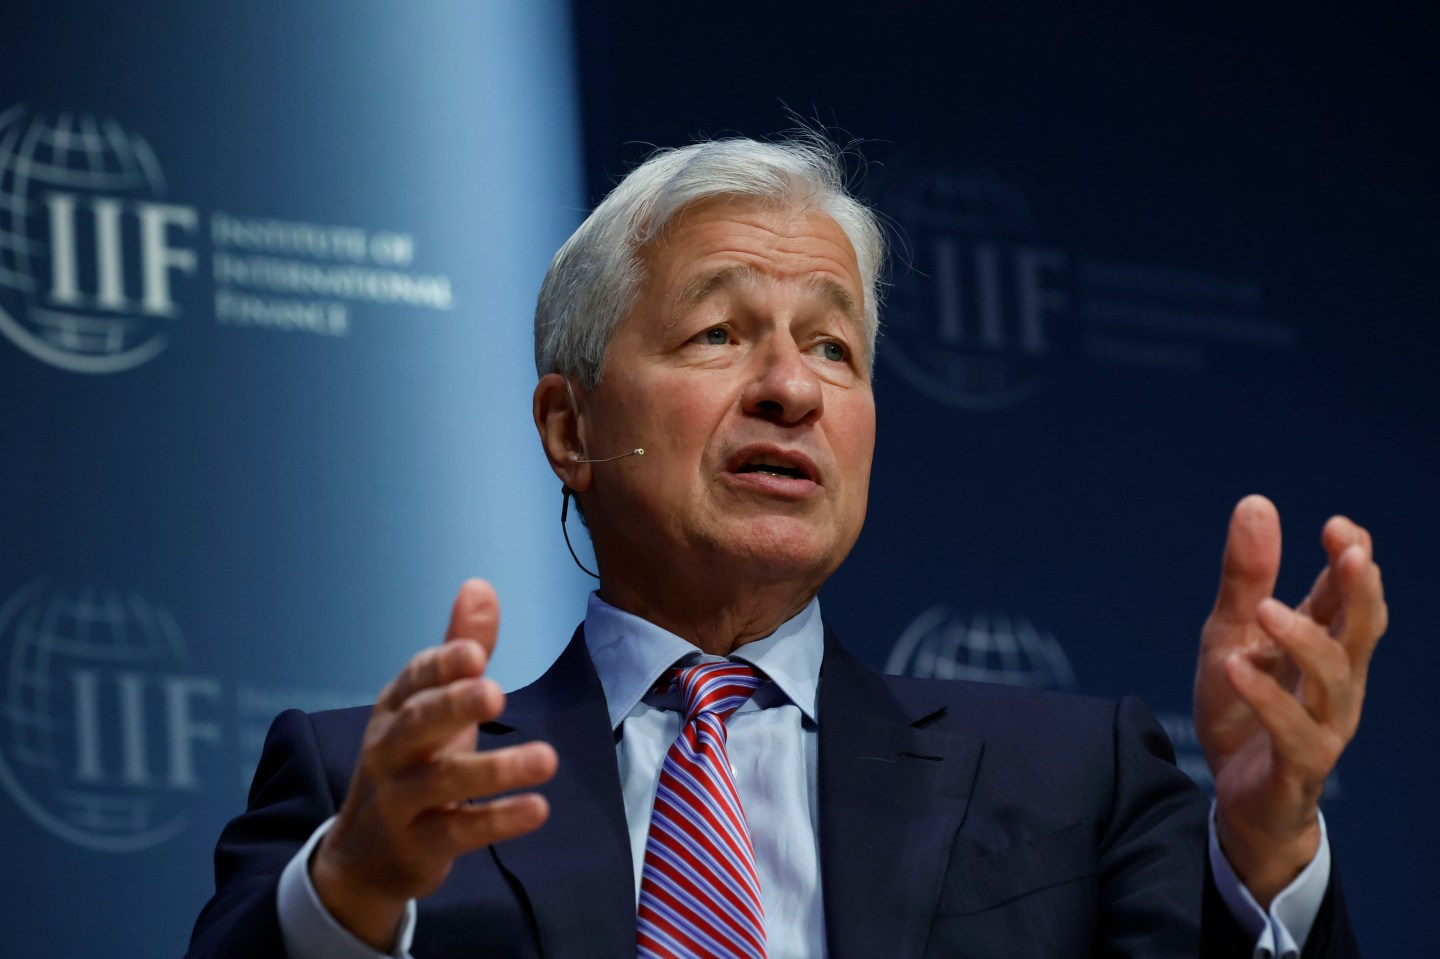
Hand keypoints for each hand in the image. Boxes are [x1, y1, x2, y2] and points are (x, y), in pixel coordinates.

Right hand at [311, 579, 558, 949]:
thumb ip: (460, 649)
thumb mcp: (432, 705)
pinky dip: (497, 820)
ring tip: (547, 758)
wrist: (365, 855)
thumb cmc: (411, 763)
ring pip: (442, 781)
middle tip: (495, 692)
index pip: (415, 681)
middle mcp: (391, 750)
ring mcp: (401, 800)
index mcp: (396, 709)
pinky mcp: (420, 844)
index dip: (442, 666)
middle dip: (453, 706)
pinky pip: (458, 831)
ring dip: (494, 769)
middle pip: (418, 724)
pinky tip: (537, 809)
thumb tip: (479, 585)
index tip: (475, 653)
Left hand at [1193, 495, 1385, 906]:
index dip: (1353, 561)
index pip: (1348, 597)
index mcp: (1323, 647)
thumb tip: (1257, 502)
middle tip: (1348, 551)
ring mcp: (1323, 725)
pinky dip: (1266, 698)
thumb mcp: (1230, 635)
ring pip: (1334, 679)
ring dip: (1303, 639)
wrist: (1238, 799)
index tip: (1341, 526)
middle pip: (1362, 631)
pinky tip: (1237, 666)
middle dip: (1359, 590)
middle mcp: (1335, 683)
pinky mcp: (1298, 765)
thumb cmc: (1242, 710)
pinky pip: (1293, 731)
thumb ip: (1245, 579)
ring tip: (1266, 609)